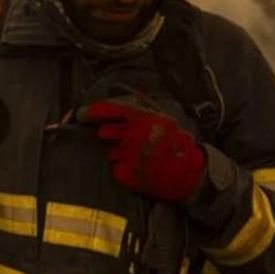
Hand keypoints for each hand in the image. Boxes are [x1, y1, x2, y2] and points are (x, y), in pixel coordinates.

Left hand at [78, 98, 205, 202]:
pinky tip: (137, 166)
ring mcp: (130, 156)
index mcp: (146, 119)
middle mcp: (136, 136)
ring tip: (136, 154)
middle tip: (111, 136)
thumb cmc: (177, 144)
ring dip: (116, 152)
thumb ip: (139, 109)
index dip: (93, 111)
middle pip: (104, 132)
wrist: (190, 175)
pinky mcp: (127, 174)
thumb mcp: (163, 119)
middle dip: (105, 133)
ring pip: (109, 151)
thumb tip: (115, 98)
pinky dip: (122, 167)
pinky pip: (115, 167)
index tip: (83, 114)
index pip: (110, 109)